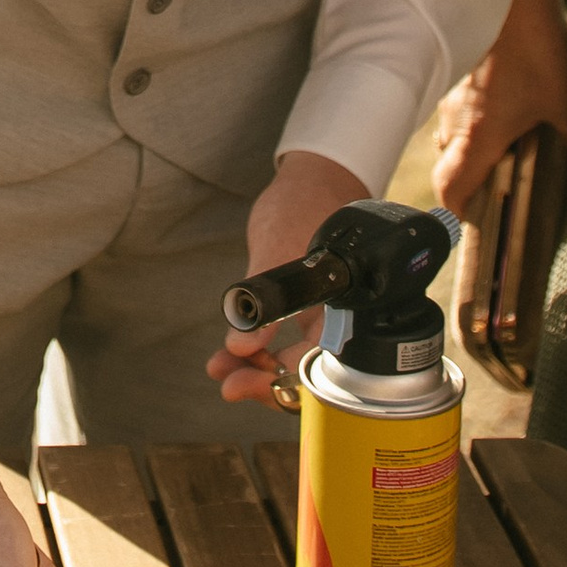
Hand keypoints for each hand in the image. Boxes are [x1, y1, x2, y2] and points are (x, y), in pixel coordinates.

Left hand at [207, 150, 368, 406]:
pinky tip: (230, 353)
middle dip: (264, 383)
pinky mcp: (301, 309)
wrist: (312, 179)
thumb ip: (261, 304)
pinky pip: (283, 341)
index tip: (241, 386)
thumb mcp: (276, 253)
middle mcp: (339, 320)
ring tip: (220, 368)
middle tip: (227, 383)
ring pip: (292, 361)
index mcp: (347, 311)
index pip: (319, 371)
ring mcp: (320, 317)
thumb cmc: (303, 206)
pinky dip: (258, 350)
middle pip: (307, 374)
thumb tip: (240, 348)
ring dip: (256, 369)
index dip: (280, 387)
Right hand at [431, 0, 566, 215]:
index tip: (479, 219)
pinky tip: (507, 105)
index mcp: (478, 136)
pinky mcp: (458, 76)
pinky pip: (458, 111)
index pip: (450, 189)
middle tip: (502, 184)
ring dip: (474, 148)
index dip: (460, 211)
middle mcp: (456, 121)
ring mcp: (452, 97)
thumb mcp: (564, 104)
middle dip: (472, 181)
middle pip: (449, 165)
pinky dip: (475, 120)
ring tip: (509, 144)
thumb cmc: (538, 51)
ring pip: (452, 136)